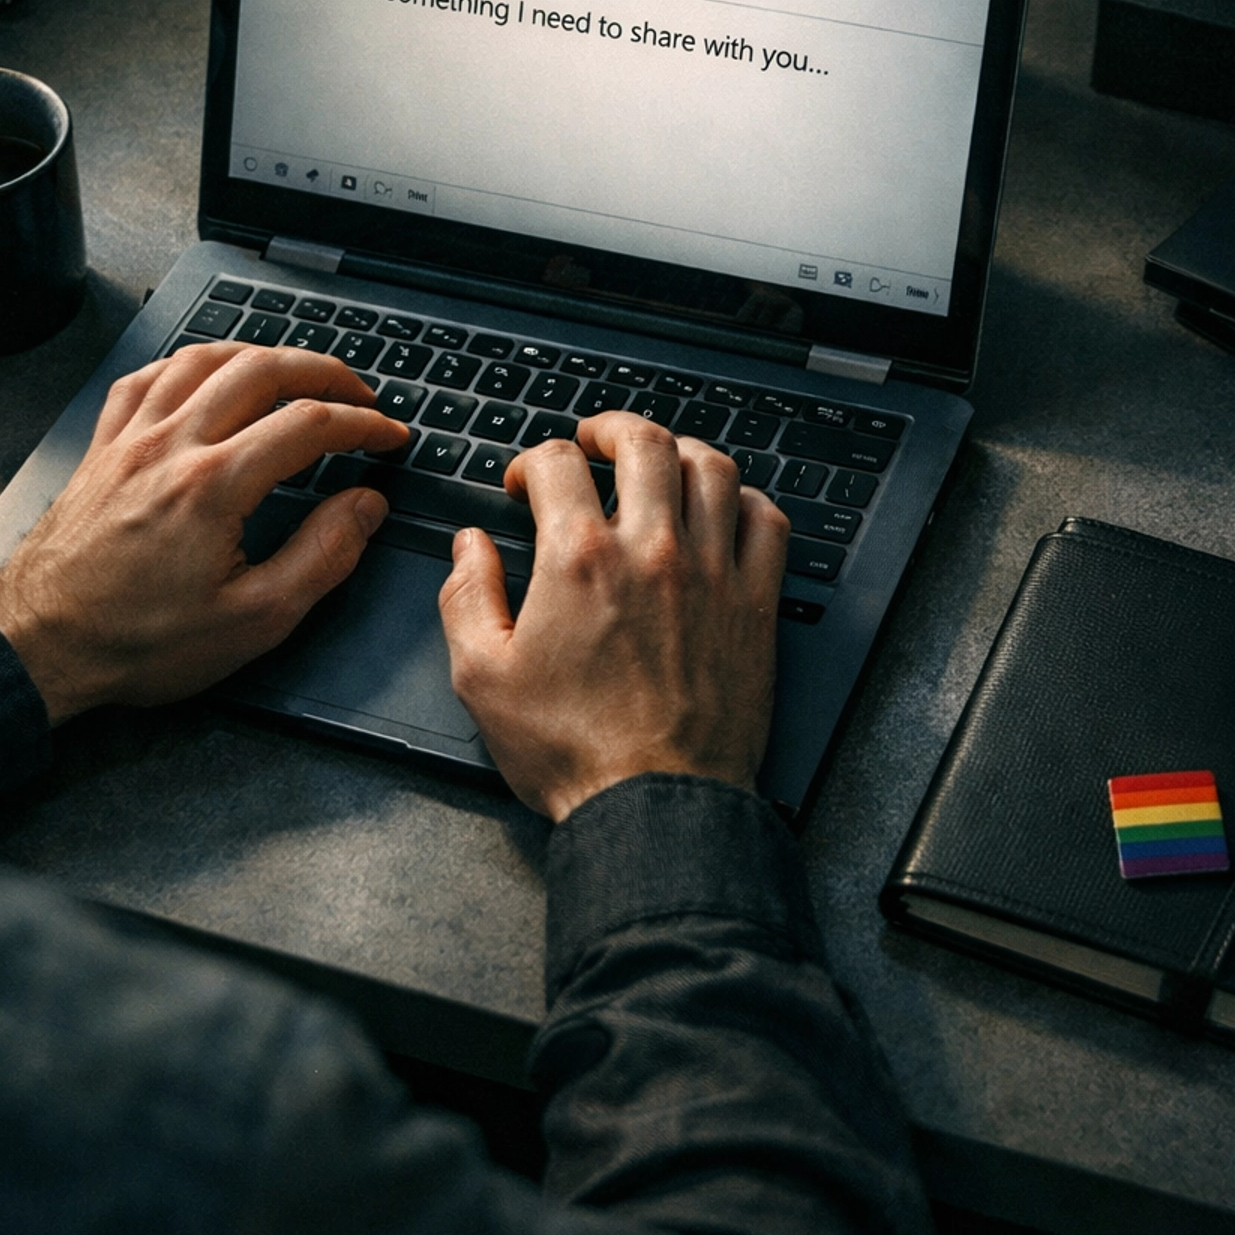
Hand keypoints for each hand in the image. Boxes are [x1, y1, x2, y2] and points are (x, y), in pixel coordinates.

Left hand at [0, 342, 407, 723]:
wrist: (41, 645)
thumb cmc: (138, 641)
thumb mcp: (254, 619)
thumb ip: (322, 556)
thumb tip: (365, 507)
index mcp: (213, 485)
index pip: (309, 424)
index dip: (363, 423)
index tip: (389, 434)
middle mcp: (170, 445)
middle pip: (260, 370)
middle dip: (323, 372)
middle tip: (358, 392)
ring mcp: (130, 439)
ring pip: (203, 360)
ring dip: (259, 355)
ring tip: (294, 371)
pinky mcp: (102, 448)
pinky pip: (146, 378)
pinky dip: (187, 364)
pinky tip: (204, 375)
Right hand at [438, 412, 788, 822]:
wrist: (654, 805)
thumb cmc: (572, 751)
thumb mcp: (482, 678)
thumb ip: (467, 598)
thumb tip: (471, 548)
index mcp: (579, 559)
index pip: (560, 464)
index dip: (536, 461)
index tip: (529, 485)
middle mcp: (652, 551)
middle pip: (646, 443)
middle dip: (613, 429)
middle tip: (597, 439)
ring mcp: (711, 574)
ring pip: (712, 469)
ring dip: (682, 450)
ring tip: (661, 458)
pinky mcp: (755, 606)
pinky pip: (767, 523)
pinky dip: (746, 500)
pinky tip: (725, 509)